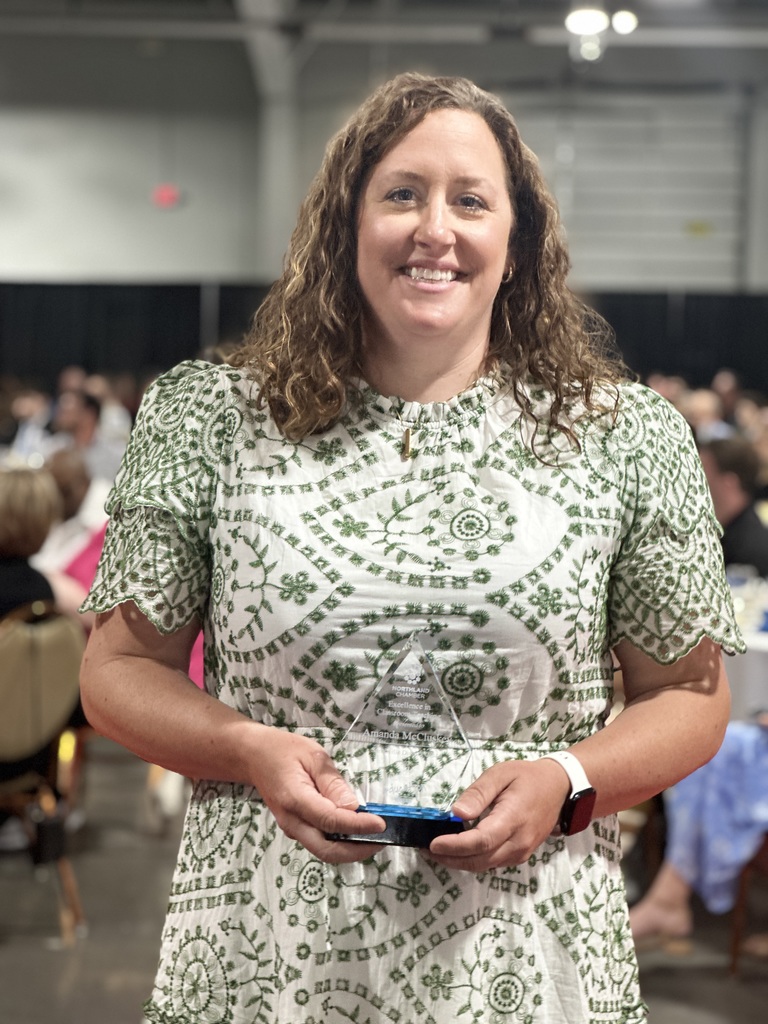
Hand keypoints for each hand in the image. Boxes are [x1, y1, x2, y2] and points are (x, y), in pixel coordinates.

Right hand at [249, 728, 385, 863]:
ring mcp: (291, 828)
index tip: (381, 824)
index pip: (331, 821)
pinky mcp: (295, 828)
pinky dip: (340, 842)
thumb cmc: (284, 751)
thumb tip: (354, 807)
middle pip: (326, 850)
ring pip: (323, 850)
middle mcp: (292, 821)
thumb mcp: (314, 756)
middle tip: (382, 840)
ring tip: (373, 837)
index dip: (358, 826)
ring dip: (350, 849)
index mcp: (295, 800)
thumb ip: (333, 783)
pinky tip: (355, 831)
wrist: (254, 756)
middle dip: (357, 851)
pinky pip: (319, 842)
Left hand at [426, 757, 569, 871]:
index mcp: (513, 819)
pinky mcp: (520, 855)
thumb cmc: (527, 777)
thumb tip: (456, 813)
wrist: (558, 788)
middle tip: (425, 850)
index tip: (432, 844)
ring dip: (459, 862)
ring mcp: (521, 852)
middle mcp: (518, 842)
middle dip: (450, 858)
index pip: (481, 841)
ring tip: (436, 851)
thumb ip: (479, 793)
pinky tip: (457, 850)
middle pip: (480, 859)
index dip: (455, 846)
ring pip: (484, 865)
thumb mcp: (501, 774)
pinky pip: (492, 863)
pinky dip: (472, 860)